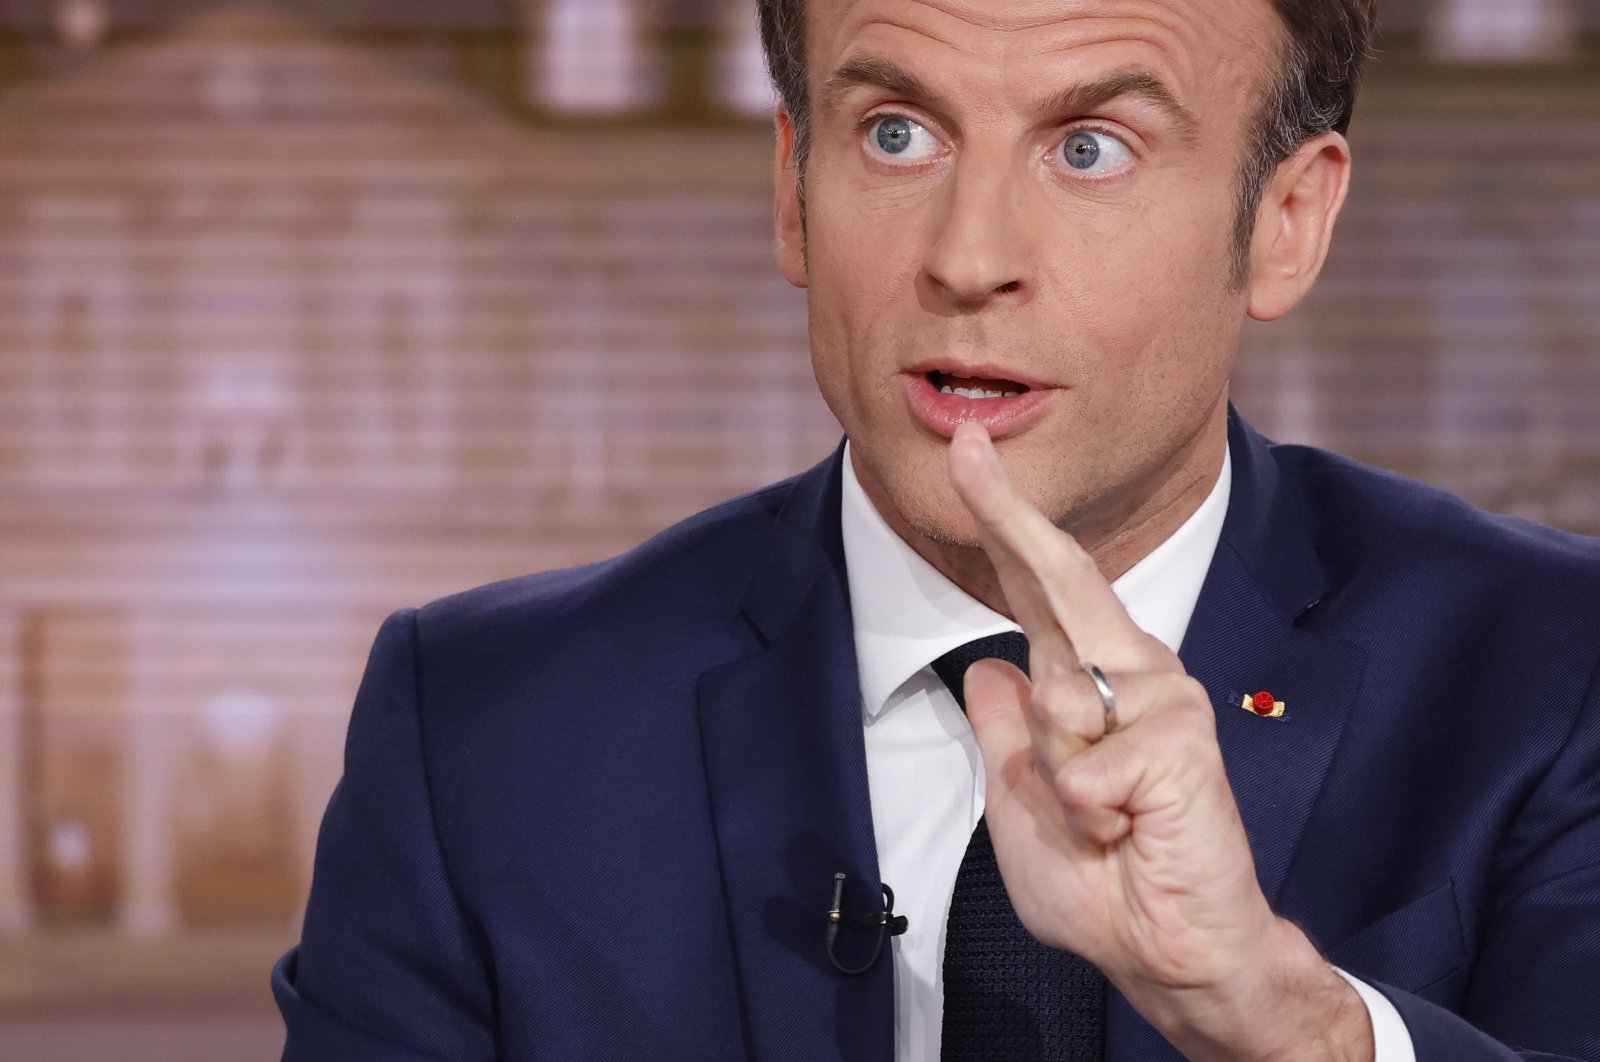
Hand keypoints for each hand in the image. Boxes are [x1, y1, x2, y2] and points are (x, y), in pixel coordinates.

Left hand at [947, 423, 1371, 1061]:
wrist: (1168, 953)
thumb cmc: (1103, 883)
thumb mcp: (1022, 802)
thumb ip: (1007, 734)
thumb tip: (988, 667)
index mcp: (1086, 685)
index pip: (1036, 590)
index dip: (1000, 520)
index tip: (965, 454)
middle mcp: (1129, 675)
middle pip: (1063, 578)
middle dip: (1008, 513)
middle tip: (965, 446)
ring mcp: (1164, 701)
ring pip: (1060, 697)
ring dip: (1055, 780)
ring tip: (1095, 824)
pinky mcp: (1184, 743)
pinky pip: (1088, 769)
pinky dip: (1086, 816)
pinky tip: (1122, 834)